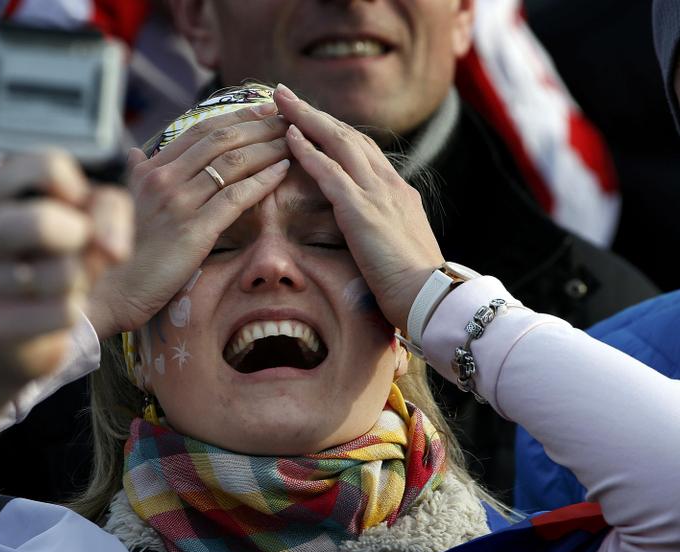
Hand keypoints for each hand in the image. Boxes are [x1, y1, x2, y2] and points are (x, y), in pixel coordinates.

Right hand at [0, 151, 131, 381]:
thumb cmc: (47, 256)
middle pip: (43, 222)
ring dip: (80, 280)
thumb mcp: (82, 213)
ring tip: (59, 283)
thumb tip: (113, 249)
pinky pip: (64, 312)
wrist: (6, 329)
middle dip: (80, 237)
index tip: (72, 209)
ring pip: (63, 274)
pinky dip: (74, 311)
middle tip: (75, 247)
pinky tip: (50, 311)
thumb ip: (108, 208)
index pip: (49, 167)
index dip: (80, 192)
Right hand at [87, 103, 291, 336]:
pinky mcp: (194, 230)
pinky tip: (283, 171)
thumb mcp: (127, 204)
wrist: (115, 290)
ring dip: (268, 148)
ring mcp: (178, 203)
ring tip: (293, 142)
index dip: (237, 117)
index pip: (201, 131)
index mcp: (150, 170)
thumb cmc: (126, 251)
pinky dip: (263, 180)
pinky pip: (236, 197)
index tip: (265, 110)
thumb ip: (136, 175)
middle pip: (221, 140)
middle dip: (260, 126)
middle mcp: (163, 179)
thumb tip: (135, 152)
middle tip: (288, 119)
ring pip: (233, 163)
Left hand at [274, 84, 443, 331]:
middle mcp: (389, 184)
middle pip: (348, 136)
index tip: (311, 118)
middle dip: (315, 113)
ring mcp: (376, 194)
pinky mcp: (361, 210)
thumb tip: (371, 229)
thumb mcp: (401, 245)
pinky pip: (329, 172)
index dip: (334, 130)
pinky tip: (288, 136)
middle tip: (286, 95)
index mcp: (399, 192)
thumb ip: (385, 228)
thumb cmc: (415, 283)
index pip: (363, 149)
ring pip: (338, 142)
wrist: (431, 296)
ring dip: (307, 119)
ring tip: (280, 102)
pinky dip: (307, 151)